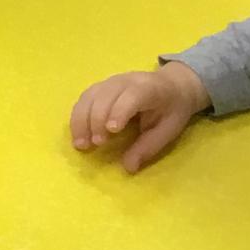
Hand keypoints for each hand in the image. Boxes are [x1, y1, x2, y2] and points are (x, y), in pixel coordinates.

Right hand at [69, 61, 209, 172]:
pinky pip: (84, 99)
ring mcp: (110, 81)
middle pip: (104, 96)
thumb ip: (148, 147)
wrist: (172, 84)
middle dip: (96, 120)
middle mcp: (126, 81)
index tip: (111, 131)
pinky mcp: (100, 86)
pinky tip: (78, 134)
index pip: (131, 96)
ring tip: (80, 143)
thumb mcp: (169, 129)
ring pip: (89, 97)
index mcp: (149, 89)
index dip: (119, 111)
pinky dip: (77, 116)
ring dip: (81, 120)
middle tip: (96, 143)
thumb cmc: (172, 109)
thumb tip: (128, 167)